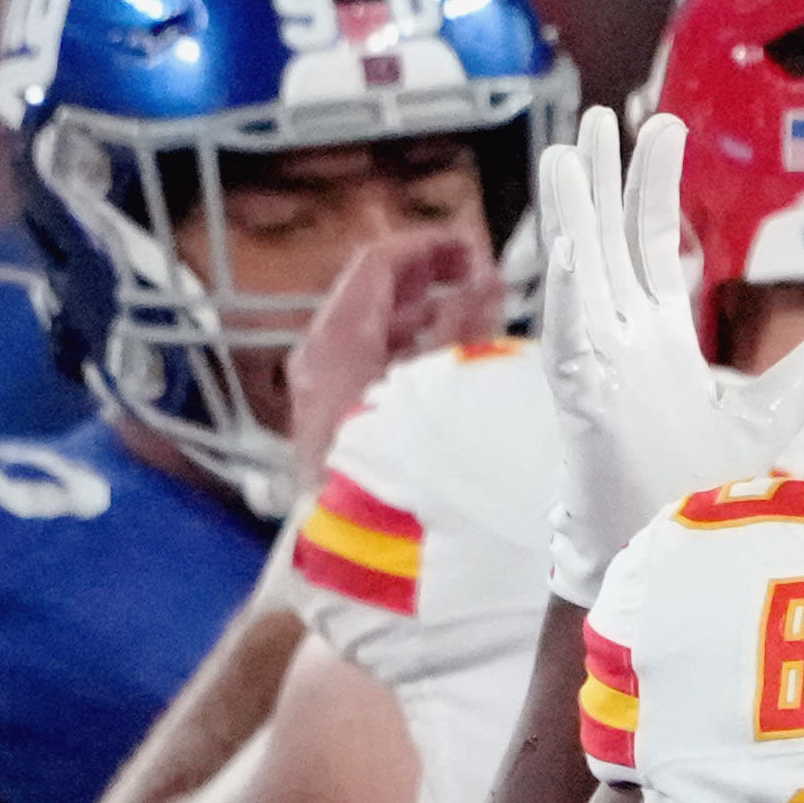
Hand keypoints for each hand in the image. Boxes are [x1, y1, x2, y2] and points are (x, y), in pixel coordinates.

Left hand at [287, 225, 507, 487]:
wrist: (368, 555)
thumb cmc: (401, 465)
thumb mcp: (445, 382)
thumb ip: (467, 324)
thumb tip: (485, 282)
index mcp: (337, 336)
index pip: (378, 262)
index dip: (430, 247)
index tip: (475, 250)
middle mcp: (318, 358)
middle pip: (372, 297)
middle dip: (429, 281)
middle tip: (478, 278)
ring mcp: (320, 394)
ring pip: (373, 336)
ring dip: (424, 321)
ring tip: (475, 325)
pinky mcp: (332, 427)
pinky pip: (369, 373)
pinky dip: (409, 358)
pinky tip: (449, 374)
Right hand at [538, 107, 803, 603]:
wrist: (663, 555)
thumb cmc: (695, 488)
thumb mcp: (772, 411)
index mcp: (655, 337)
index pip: (651, 244)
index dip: (652, 186)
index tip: (660, 126)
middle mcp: (619, 341)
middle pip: (610, 242)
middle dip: (608, 179)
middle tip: (604, 112)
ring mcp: (596, 367)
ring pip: (580, 273)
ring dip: (573, 214)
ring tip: (569, 151)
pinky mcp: (583, 403)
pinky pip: (571, 334)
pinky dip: (568, 290)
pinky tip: (566, 244)